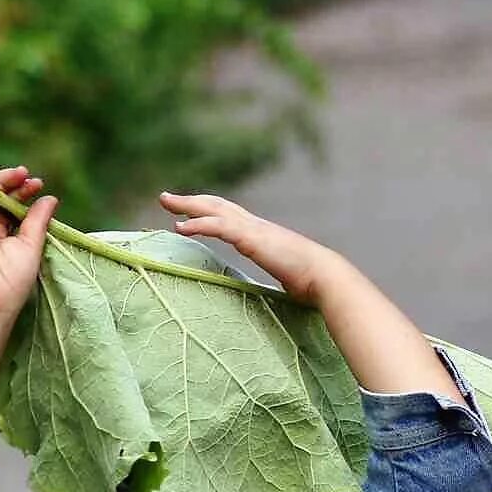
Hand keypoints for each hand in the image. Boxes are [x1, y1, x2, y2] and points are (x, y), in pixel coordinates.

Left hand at [159, 192, 343, 303]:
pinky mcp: (251, 239)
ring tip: (166, 202)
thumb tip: (280, 292)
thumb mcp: (285, 277)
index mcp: (262, 235)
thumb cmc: (310, 283)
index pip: (230, 216)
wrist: (325, 277)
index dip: (208, 212)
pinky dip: (198, 224)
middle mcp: (256, 226)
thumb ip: (275, 278)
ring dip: (188, 205)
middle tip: (167, 199)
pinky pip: (219, 226)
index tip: (189, 213)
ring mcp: (253, 230)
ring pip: (214, 209)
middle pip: (216, 205)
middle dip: (191, 201)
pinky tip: (181, 227)